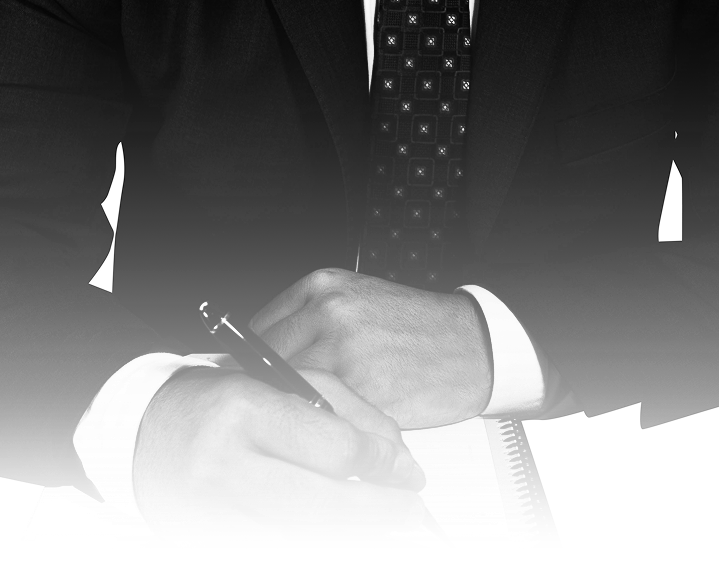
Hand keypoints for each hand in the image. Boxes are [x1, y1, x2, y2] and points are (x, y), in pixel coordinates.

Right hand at [133, 366, 426, 538]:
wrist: (145, 430)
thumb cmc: (218, 396)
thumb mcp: (281, 378)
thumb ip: (342, 407)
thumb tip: (392, 450)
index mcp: (247, 410)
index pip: (335, 449)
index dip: (382, 462)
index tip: (407, 466)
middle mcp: (229, 464)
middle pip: (326, 502)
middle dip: (380, 509)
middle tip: (412, 506)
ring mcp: (220, 510)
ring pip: (309, 528)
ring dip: (357, 524)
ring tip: (386, 512)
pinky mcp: (217, 540)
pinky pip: (284, 537)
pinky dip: (319, 530)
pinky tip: (341, 520)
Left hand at [248, 268, 492, 428]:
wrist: (470, 342)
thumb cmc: (413, 324)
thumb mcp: (355, 298)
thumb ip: (308, 319)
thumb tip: (262, 353)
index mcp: (322, 286)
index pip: (258, 330)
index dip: (250, 363)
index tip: (248, 381)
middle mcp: (329, 313)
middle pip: (268, 365)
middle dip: (267, 392)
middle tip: (270, 409)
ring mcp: (346, 352)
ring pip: (292, 395)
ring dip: (292, 414)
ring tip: (301, 423)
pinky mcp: (364, 391)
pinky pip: (326, 417)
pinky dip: (324, 429)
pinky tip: (333, 430)